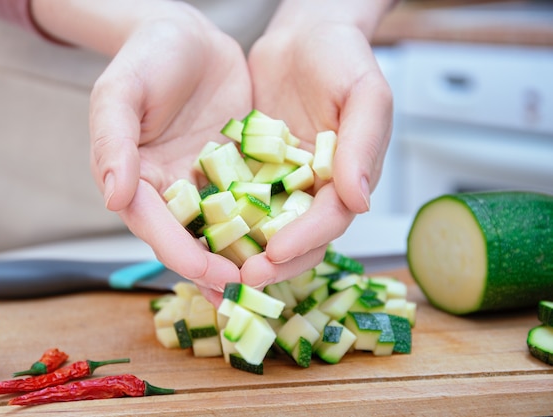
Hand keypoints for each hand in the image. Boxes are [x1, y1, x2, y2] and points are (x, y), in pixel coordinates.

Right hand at [31, 0, 252, 303]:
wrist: (187, 35)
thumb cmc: (145, 58)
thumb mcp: (119, 92)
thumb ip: (112, 142)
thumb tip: (113, 196)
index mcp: (138, 179)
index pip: (156, 226)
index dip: (181, 252)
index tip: (210, 271)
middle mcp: (171, 190)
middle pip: (191, 239)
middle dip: (216, 269)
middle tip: (246, 293)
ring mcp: (206, 182)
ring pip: (225, 228)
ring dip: (245, 256)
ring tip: (271, 280)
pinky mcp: (236, 169)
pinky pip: (253, 199)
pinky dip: (267, 221)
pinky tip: (291, 237)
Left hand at [241, 0, 393, 287]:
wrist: (305, 34)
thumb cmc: (343, 58)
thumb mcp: (364, 93)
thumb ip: (364, 143)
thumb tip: (360, 200)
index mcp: (348, 177)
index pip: (330, 219)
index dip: (305, 239)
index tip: (275, 252)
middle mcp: (317, 187)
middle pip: (299, 237)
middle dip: (274, 261)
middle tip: (243, 277)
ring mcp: (285, 181)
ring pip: (268, 228)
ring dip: (247, 252)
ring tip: (219, 269)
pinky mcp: (256, 170)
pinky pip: (241, 200)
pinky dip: (226, 220)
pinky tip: (202, 234)